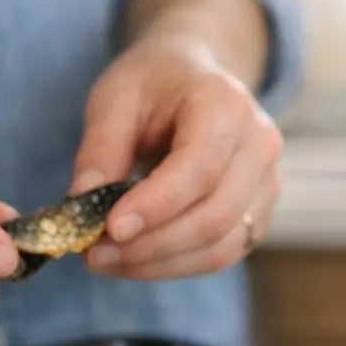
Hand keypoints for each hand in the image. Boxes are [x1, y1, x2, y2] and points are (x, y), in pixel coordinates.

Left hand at [69, 32, 281, 280]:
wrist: (195, 80)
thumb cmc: (154, 85)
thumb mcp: (115, 99)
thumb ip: (100, 151)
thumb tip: (80, 209)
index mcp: (226, 104)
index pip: (201, 168)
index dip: (157, 205)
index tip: (109, 229)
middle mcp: (259, 145)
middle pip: (215, 216)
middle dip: (151, 245)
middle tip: (94, 253)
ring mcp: (266, 184)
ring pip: (220, 246)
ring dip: (158, 263)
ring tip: (106, 260)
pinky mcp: (257, 214)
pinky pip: (220, 254)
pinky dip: (173, 265)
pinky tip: (134, 259)